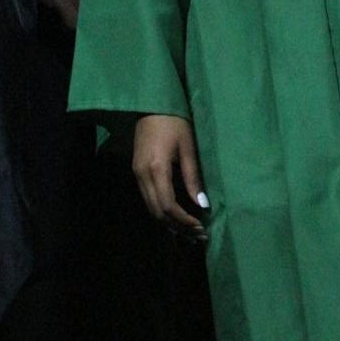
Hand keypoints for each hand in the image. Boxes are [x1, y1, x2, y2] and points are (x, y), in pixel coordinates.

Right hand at [133, 114, 208, 239]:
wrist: (151, 104)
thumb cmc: (174, 122)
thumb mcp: (188, 147)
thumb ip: (193, 177)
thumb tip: (203, 204)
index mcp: (157, 169)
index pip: (168, 206)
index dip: (184, 221)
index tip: (200, 227)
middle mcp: (142, 175)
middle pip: (157, 212)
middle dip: (177, 227)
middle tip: (197, 235)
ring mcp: (137, 174)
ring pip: (151, 208)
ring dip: (169, 223)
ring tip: (189, 231)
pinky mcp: (136, 171)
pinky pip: (148, 199)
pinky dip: (161, 211)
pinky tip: (175, 216)